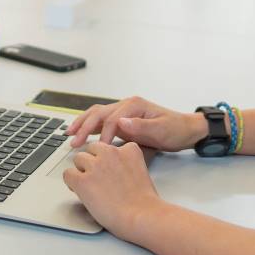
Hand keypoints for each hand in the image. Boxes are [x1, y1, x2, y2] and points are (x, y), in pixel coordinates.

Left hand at [63, 140, 165, 240]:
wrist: (141, 216)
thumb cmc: (144, 203)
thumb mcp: (141, 172)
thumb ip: (126, 165)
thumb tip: (111, 172)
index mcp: (128, 150)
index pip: (111, 147)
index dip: (108, 161)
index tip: (110, 172)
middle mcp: (110, 153)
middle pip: (92, 149)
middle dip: (93, 162)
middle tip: (97, 179)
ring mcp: (95, 165)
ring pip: (78, 158)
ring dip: (81, 170)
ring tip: (88, 186)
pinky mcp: (82, 180)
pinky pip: (68, 174)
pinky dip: (71, 182)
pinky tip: (78, 191)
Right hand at [67, 96, 206, 151]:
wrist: (186, 130)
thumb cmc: (176, 130)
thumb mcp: (162, 130)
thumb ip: (141, 126)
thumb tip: (121, 122)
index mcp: (134, 105)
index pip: (111, 119)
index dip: (103, 134)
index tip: (98, 149)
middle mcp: (126, 105)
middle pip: (98, 113)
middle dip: (84, 126)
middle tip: (73, 141)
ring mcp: (123, 112)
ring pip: (96, 114)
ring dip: (82, 123)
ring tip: (68, 135)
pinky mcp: (123, 120)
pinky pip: (101, 121)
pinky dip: (88, 126)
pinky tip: (80, 134)